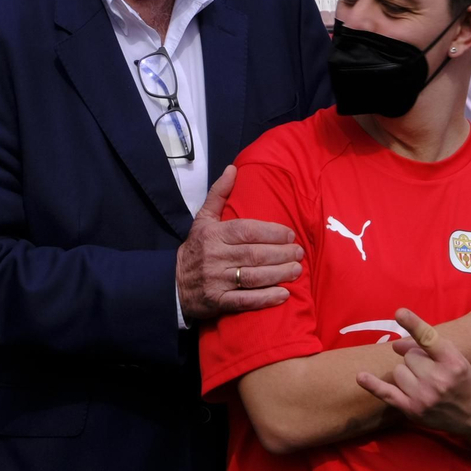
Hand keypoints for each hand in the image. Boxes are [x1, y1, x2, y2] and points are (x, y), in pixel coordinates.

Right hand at [176, 166, 303, 321]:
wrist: (171, 283)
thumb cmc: (196, 248)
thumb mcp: (203, 219)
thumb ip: (219, 194)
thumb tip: (233, 169)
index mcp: (213, 234)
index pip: (246, 231)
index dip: (271, 232)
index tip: (290, 234)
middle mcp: (214, 257)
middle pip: (253, 254)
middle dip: (280, 253)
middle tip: (299, 253)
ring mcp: (216, 281)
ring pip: (252, 277)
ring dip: (278, 274)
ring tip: (296, 270)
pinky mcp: (218, 302)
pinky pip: (245, 300)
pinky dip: (265, 299)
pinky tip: (284, 295)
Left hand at [355, 309, 470, 437]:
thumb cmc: (463, 379)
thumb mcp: (455, 358)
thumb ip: (427, 347)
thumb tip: (395, 345)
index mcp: (452, 361)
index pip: (429, 338)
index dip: (413, 324)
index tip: (399, 312)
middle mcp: (439, 379)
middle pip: (409, 356)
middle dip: (417, 361)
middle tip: (433, 372)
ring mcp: (424, 396)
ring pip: (398, 371)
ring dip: (407, 374)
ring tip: (425, 384)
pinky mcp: (412, 410)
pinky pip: (386, 393)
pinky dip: (372, 384)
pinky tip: (360, 376)